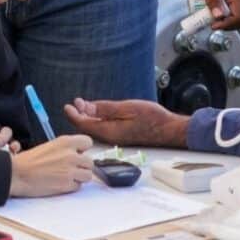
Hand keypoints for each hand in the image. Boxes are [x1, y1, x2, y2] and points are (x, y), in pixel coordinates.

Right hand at [9, 135, 93, 197]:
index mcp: (66, 142)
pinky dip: (71, 187)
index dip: (84, 150)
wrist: (17, 173)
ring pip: (87, 175)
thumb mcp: (50, 146)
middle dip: (82, 167)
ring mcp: (70, 170)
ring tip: (67, 177)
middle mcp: (71, 155)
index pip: (88, 142)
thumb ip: (66, 148)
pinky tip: (60, 184)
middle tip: (71, 169)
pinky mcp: (67, 184)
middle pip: (90, 162)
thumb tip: (77, 154)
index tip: (79, 154)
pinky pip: (78, 187)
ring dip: (79, 178)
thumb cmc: (28, 161)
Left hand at [63, 98, 189, 147]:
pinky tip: (100, 112)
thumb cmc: (152, 118)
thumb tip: (86, 108)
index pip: (84, 124)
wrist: (170, 130)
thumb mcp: (127, 108)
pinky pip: (104, 128)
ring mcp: (117, 137)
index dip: (74, 114)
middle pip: (88, 127)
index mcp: (109, 131)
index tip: (69, 105)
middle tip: (77, 102)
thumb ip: (105, 109)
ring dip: (89, 116)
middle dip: (80, 114)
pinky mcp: (122, 135)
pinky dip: (98, 119)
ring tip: (85, 105)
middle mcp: (110, 137)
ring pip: (96, 127)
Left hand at [192, 0, 239, 29]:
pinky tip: (221, 7)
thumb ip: (213, 2)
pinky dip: (233, 11)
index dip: (226, 25)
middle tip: (215, 21)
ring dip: (231, 18)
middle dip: (230, 24)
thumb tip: (218, 16)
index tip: (214, 24)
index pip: (239, 18)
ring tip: (216, 13)